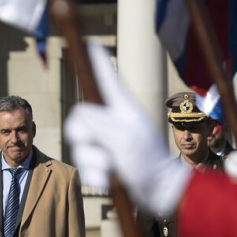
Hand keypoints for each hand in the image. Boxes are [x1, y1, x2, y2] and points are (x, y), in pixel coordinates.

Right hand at [64, 41, 191, 216]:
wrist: (158, 193)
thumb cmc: (148, 161)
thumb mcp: (123, 137)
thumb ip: (97, 121)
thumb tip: (79, 115)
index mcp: (121, 107)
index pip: (105, 76)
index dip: (95, 60)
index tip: (88, 43)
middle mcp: (111, 121)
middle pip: (78, 117)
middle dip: (84, 137)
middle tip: (103, 148)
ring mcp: (105, 143)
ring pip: (79, 146)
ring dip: (94, 163)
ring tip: (115, 168)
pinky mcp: (102, 164)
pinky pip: (84, 167)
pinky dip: (96, 177)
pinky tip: (111, 180)